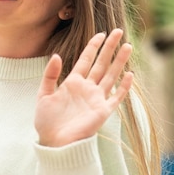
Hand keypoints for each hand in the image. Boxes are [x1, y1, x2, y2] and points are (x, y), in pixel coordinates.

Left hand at [35, 29, 133, 146]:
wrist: (55, 143)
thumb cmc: (47, 122)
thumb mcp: (43, 95)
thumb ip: (50, 75)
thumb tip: (57, 55)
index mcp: (73, 82)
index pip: (86, 59)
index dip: (93, 46)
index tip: (101, 33)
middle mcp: (87, 88)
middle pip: (101, 63)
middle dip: (110, 47)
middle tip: (118, 31)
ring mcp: (96, 99)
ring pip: (111, 75)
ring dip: (119, 61)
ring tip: (127, 46)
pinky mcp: (103, 111)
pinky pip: (116, 97)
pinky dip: (124, 87)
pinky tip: (130, 75)